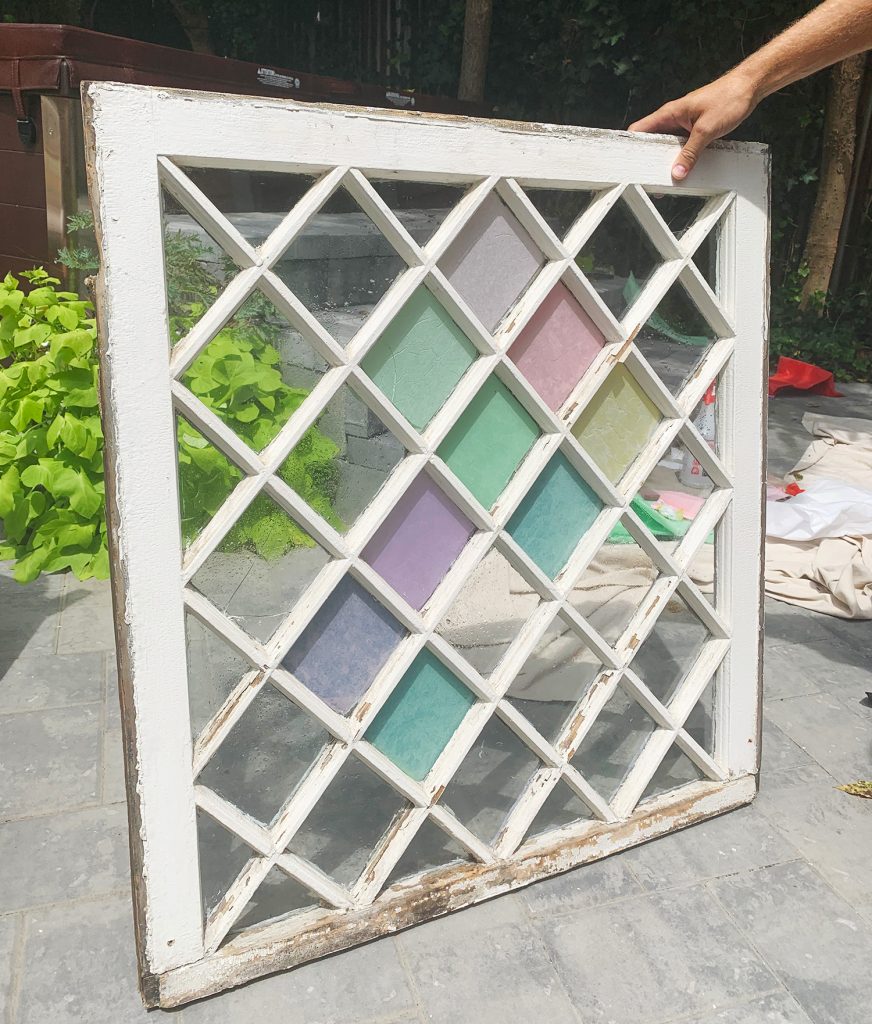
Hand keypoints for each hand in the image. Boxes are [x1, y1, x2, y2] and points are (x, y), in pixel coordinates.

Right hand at [628, 71, 758, 179]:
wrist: (748, 87)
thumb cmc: (728, 98)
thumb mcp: (706, 130)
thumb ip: (690, 153)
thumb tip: (677, 172)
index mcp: (669, 113)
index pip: (639, 129)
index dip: (631, 146)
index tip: (628, 163)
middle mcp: (673, 118)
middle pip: (653, 142)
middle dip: (649, 159)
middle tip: (648, 177)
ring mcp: (684, 124)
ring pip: (668, 146)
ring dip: (667, 160)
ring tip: (665, 178)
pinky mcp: (694, 129)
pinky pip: (683, 146)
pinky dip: (682, 157)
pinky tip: (684, 169)